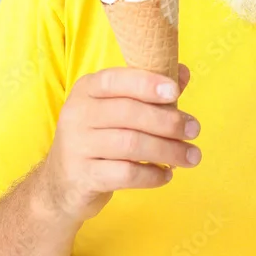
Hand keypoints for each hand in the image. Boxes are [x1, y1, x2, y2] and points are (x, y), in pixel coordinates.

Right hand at [38, 63, 200, 223]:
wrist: (61, 184)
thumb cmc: (99, 138)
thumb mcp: (116, 109)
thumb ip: (149, 91)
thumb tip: (183, 72)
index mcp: (87, 89)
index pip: (117, 80)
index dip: (147, 84)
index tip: (176, 92)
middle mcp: (78, 113)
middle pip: (129, 113)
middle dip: (168, 121)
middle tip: (194, 129)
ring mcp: (77, 146)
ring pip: (131, 144)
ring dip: (168, 150)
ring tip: (191, 156)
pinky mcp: (82, 177)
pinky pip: (125, 174)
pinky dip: (152, 174)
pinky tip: (166, 175)